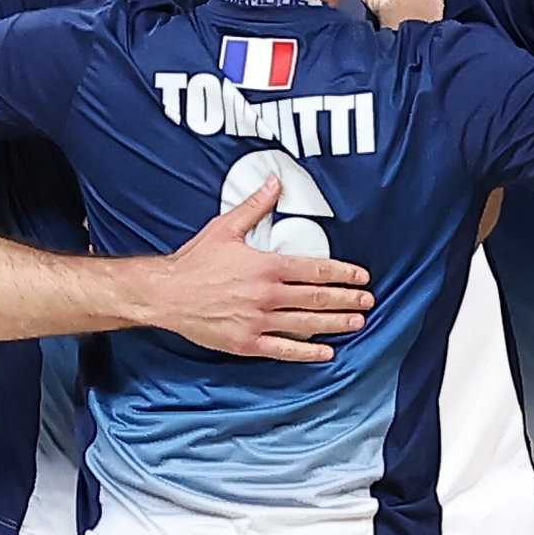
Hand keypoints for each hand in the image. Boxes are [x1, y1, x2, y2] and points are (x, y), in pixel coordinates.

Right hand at [135, 179, 379, 362]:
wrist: (165, 295)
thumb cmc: (194, 262)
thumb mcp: (225, 228)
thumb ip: (255, 207)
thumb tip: (275, 182)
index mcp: (266, 267)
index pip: (314, 270)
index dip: (342, 273)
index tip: (361, 276)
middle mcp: (266, 295)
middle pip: (316, 298)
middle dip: (346, 299)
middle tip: (367, 300)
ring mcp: (258, 321)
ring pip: (306, 324)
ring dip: (335, 323)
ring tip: (356, 322)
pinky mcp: (246, 343)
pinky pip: (283, 349)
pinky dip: (307, 352)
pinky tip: (326, 352)